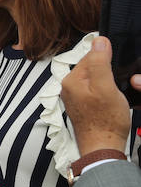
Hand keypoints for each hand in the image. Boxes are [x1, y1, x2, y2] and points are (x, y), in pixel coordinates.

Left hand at [61, 36, 133, 153]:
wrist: (103, 146)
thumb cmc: (105, 120)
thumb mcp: (106, 87)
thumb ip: (100, 63)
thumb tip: (99, 41)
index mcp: (71, 80)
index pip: (90, 56)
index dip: (108, 59)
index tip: (117, 70)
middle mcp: (69, 87)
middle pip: (93, 67)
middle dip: (108, 70)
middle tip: (117, 84)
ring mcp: (76, 96)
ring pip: (97, 78)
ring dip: (109, 80)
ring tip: (115, 93)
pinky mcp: (85, 104)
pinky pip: (97, 89)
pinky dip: (107, 90)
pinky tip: (113, 99)